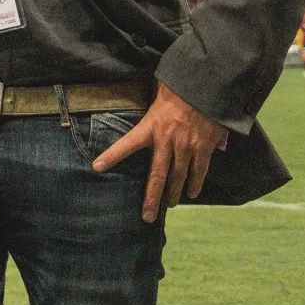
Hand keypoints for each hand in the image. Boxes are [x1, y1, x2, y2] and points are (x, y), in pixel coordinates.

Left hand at [93, 81, 225, 222]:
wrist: (207, 87)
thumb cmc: (178, 87)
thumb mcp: (154, 93)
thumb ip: (146, 106)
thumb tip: (133, 97)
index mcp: (150, 127)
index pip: (126, 144)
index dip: (112, 155)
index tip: (97, 167)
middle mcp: (167, 141)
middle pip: (157, 176)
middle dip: (152, 198)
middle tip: (147, 217)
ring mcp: (187, 147)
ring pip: (178, 177)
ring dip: (173, 194)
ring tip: (167, 206)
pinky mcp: (204, 148)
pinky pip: (200, 170)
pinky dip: (196, 183)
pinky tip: (192, 193)